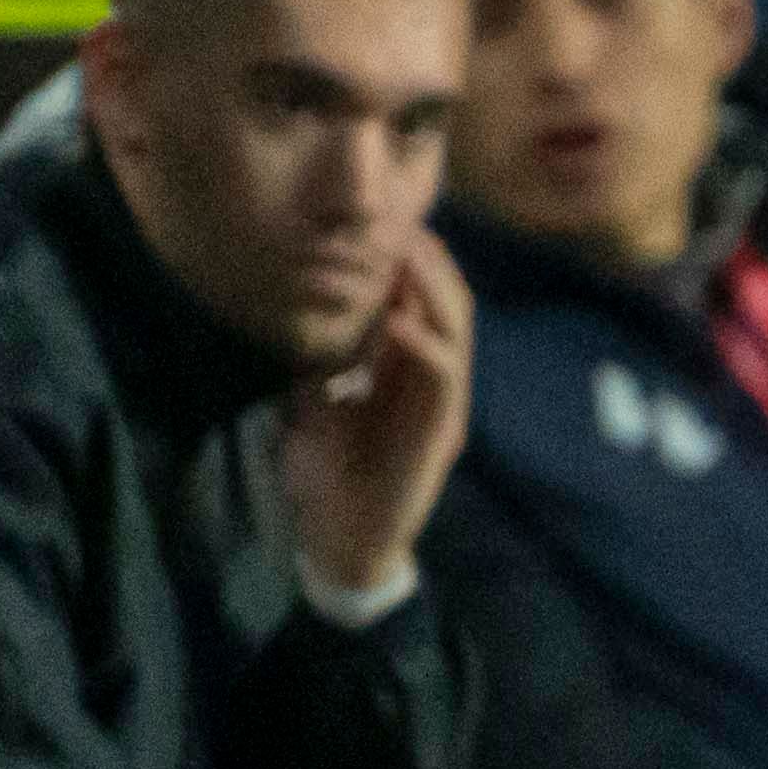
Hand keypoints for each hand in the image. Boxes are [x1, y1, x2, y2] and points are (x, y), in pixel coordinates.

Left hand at [282, 225, 472, 599]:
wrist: (345, 542)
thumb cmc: (331, 475)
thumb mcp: (320, 402)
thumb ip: (327, 361)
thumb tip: (309, 311)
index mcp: (414, 375)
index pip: (428, 305)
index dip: (418, 264)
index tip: (390, 226)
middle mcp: (439, 386)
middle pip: (453, 308)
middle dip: (431, 265)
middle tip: (404, 228)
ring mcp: (445, 410)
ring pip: (458, 334)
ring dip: (433, 292)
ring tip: (405, 258)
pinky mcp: (441, 436)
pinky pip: (445, 379)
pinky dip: (424, 344)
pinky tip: (396, 320)